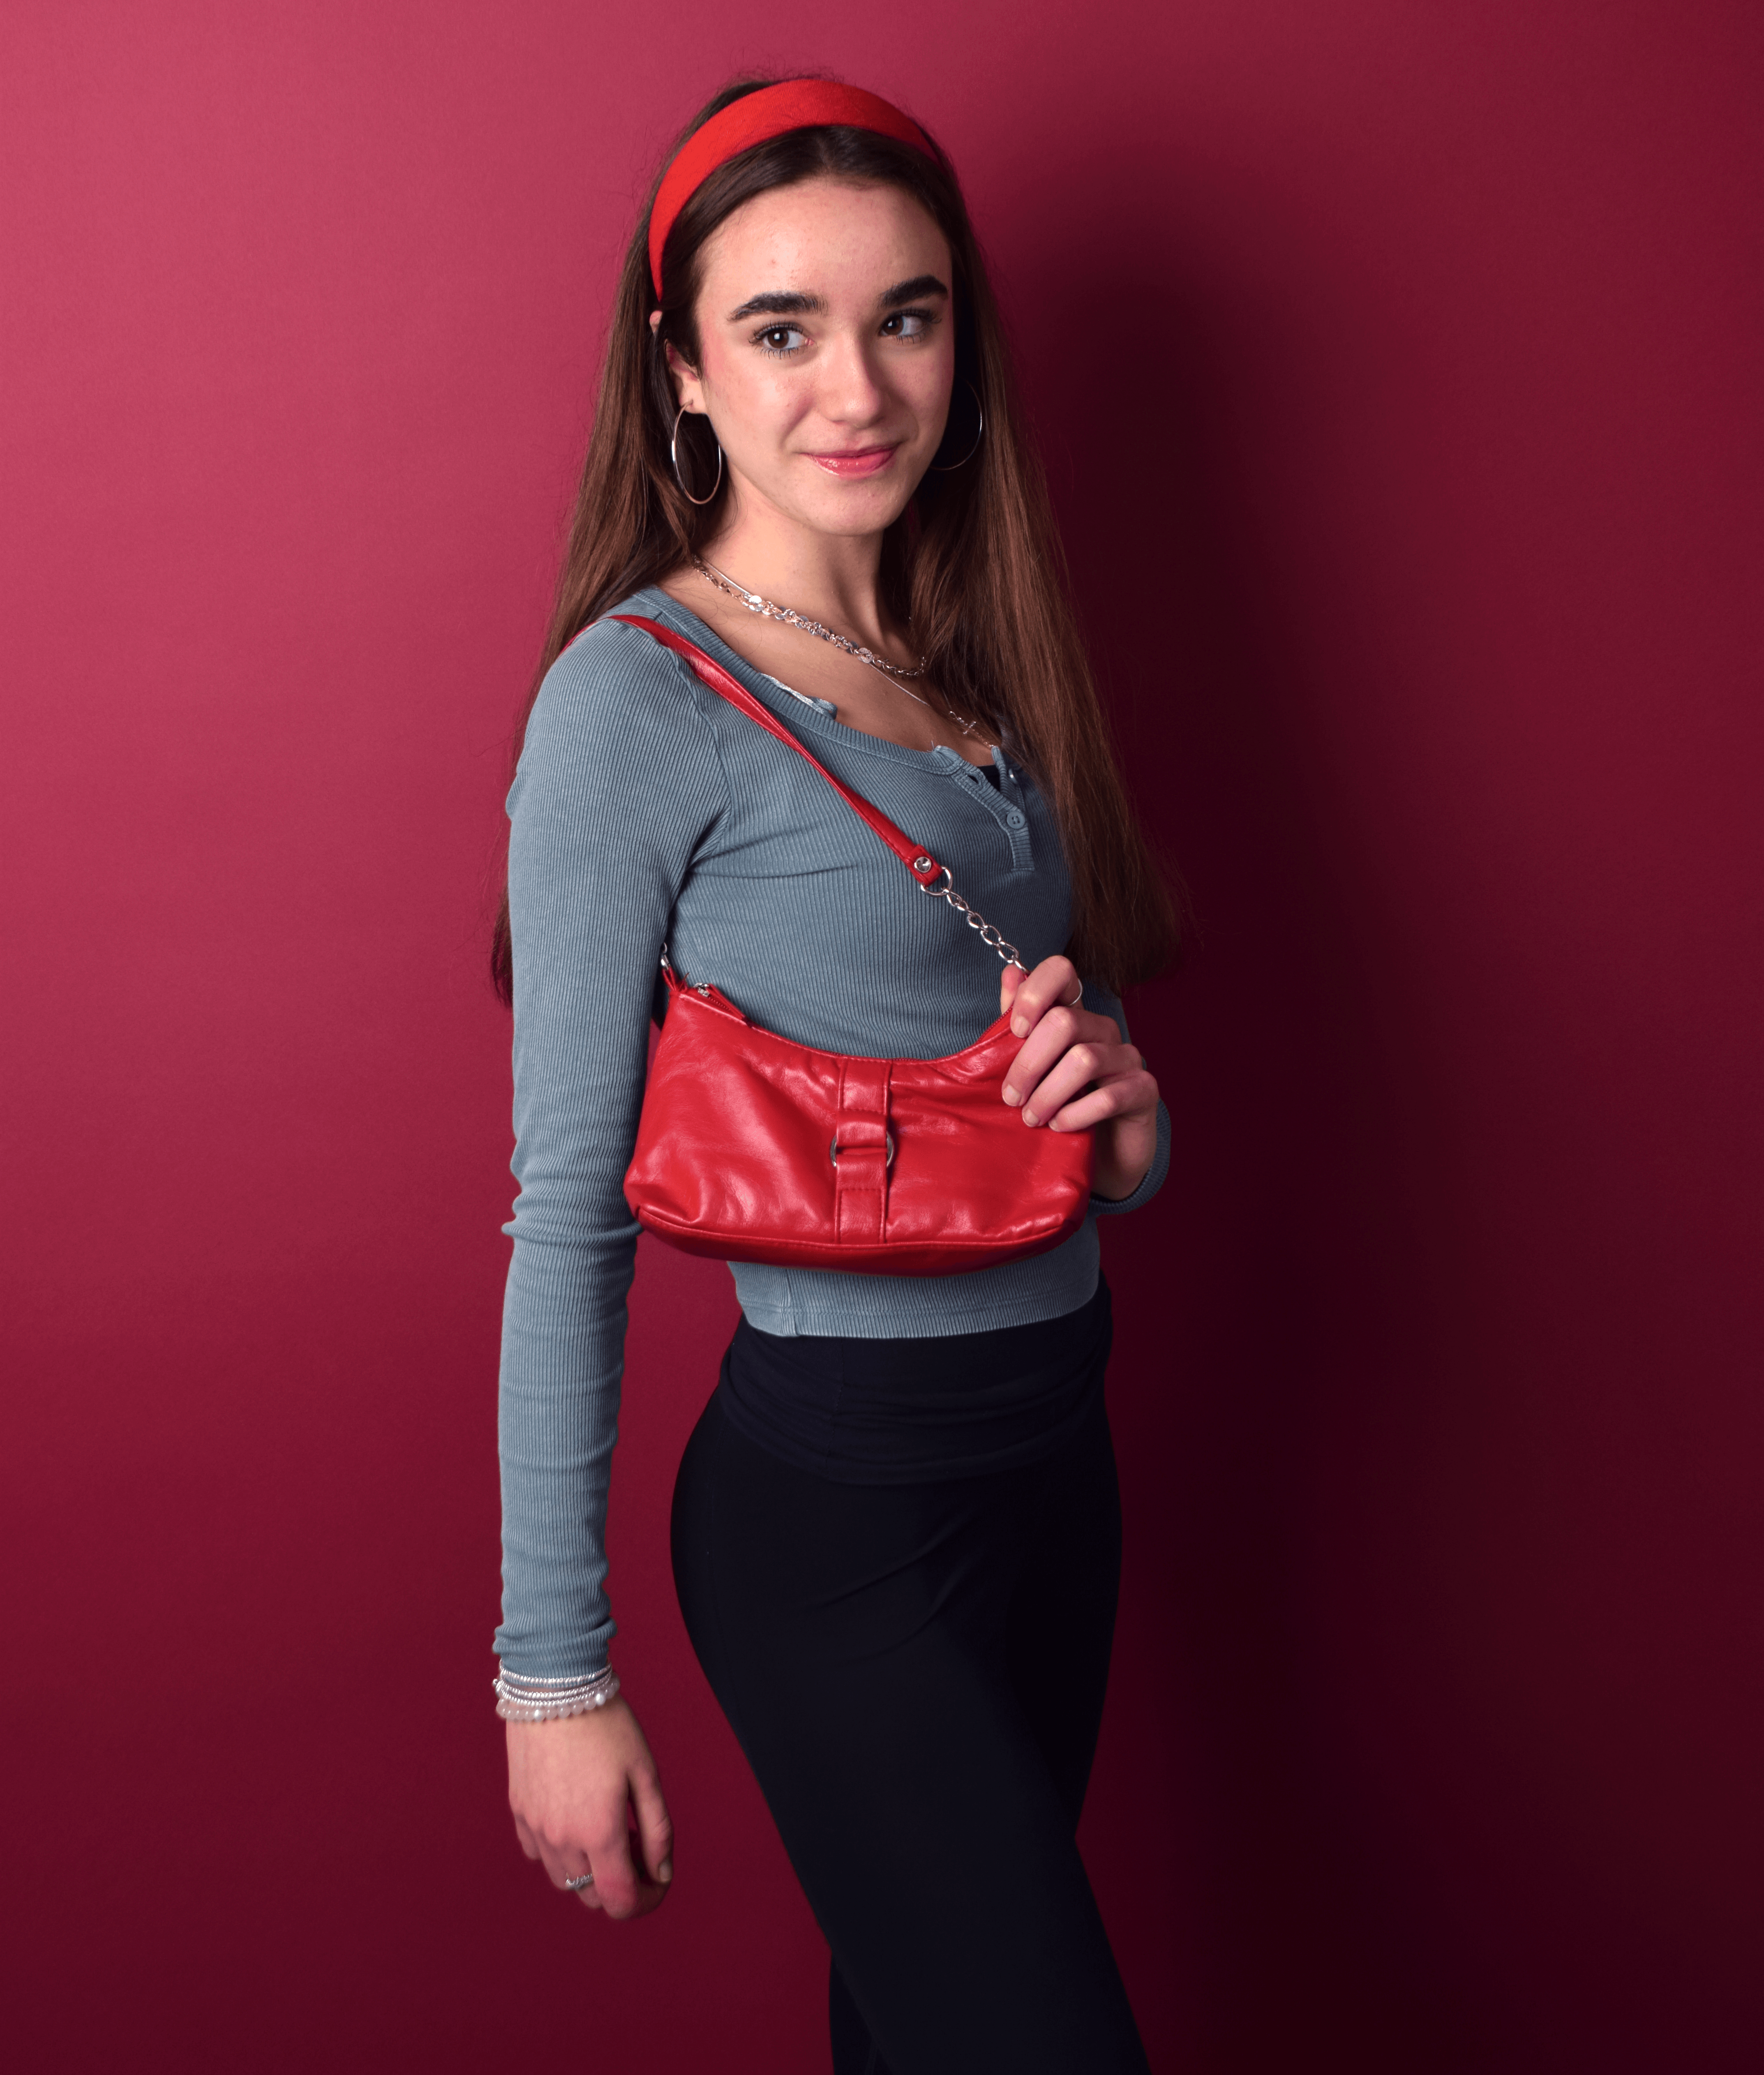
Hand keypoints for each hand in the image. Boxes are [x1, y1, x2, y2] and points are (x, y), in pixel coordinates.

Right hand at [506, 1696, 672, 1919]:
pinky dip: (562, 1852)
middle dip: (620, 1884)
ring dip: (589, 1871)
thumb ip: (657, 1830)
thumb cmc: (608, 1726)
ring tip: (608, 1829)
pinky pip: (540, 1854)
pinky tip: (577, 1817)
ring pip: (564, 1880)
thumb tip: (663, 1873)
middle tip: (636, 1843)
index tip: (658, 1882)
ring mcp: (536, 1828)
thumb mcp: (645, 1774)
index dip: (646, 1902)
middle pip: (591, 1897)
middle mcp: (562, 1840)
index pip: (620, 1902)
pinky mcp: (518, 1812)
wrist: (555, 1687)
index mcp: (599, 1832)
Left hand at [999, 955, 1159, 1201]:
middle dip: (1028, 1063)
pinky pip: (1108, 1096)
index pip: (1062, 971)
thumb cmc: (1059, 1106)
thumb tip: (1010, 972)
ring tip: (1031, 1118)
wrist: (1098, 1156)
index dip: (1034, 993)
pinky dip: (1075, 1114)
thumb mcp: (1031, 1066)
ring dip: (1048, 1094)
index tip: (1016, 1031)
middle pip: (1065, 1022)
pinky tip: (1059, 1127)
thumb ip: (1019, 1023)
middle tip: (1011, 1097)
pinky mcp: (1144, 1090)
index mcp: (1073, 1016)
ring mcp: (1128, 1058)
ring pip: (1084, 1059)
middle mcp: (1103, 1030)